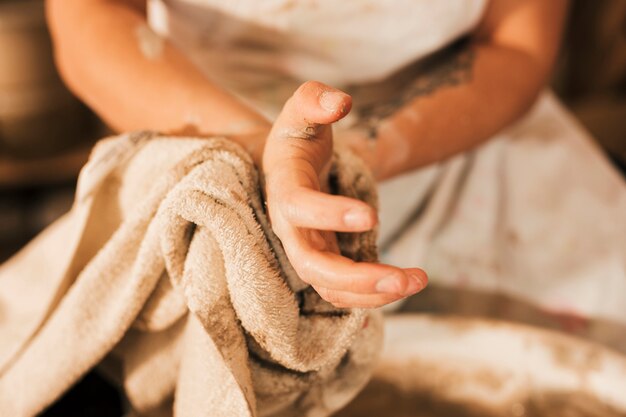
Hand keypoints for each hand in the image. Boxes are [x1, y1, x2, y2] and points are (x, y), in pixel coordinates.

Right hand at [262, 81, 426, 307]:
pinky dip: (371, 294)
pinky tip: (406, 283)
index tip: (371, 216)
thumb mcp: (301, 108)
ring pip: (330, 287)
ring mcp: (305, 248)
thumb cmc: (298, 135)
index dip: (329, 215)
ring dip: (372, 293)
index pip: (298, 208)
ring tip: (418, 280)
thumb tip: (340, 102)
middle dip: (357, 277)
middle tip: (404, 277)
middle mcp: (290, 227)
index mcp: (284, 187)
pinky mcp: (323, 259)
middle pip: (312, 265)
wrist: (287, 164)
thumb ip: (315, 99)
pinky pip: (342, 290)